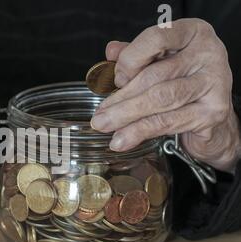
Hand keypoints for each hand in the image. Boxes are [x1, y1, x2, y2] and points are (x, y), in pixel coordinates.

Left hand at [91, 18, 240, 172]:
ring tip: (105, 126)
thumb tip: (111, 52)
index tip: (116, 79)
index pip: (156, 39)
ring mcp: (213, 83)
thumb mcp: (159, 61)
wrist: (211, 112)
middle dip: (121, 98)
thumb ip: (136, 55)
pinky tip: (123, 139)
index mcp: (192, 33)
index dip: (130, 59)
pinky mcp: (212, 112)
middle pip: (154, 75)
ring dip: (127, 115)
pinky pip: (168, 122)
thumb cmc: (183, 80)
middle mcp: (207, 54)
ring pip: (160, 99)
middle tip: (99, 115)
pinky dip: (140, 132)